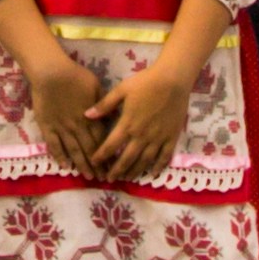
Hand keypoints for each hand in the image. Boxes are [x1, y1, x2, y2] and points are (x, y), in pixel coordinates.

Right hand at [20, 47, 105, 174]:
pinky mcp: (47, 127)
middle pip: (89, 150)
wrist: (51, 72)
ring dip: (81, 165)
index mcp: (91, 118)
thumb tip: (114, 117)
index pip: (102, 141)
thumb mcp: (97, 87)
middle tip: (103, 179)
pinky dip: (60, 157)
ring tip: (88, 177)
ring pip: (73, 151)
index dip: (107, 155)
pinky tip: (65, 166)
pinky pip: (54, 145)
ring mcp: (61, 129)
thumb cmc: (76, 76)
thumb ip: (105, 104)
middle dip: (97, 166)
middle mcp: (78, 127)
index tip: (113, 166)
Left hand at [86, 56, 195, 185]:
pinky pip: (164, 157)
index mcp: (127, 124)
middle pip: (126, 159)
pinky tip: (152, 174)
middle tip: (109, 179)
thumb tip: (86, 115)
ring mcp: (157, 139)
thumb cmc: (146, 82)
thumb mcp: (121, 90)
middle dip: (116, 171)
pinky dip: (158, 167)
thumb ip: (104, 105)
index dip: (100, 156)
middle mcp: (141, 136)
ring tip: (126, 178)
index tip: (94, 162)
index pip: (110, 146)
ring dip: (134, 172)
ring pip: (144, 161)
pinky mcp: (171, 138)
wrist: (172, 80)